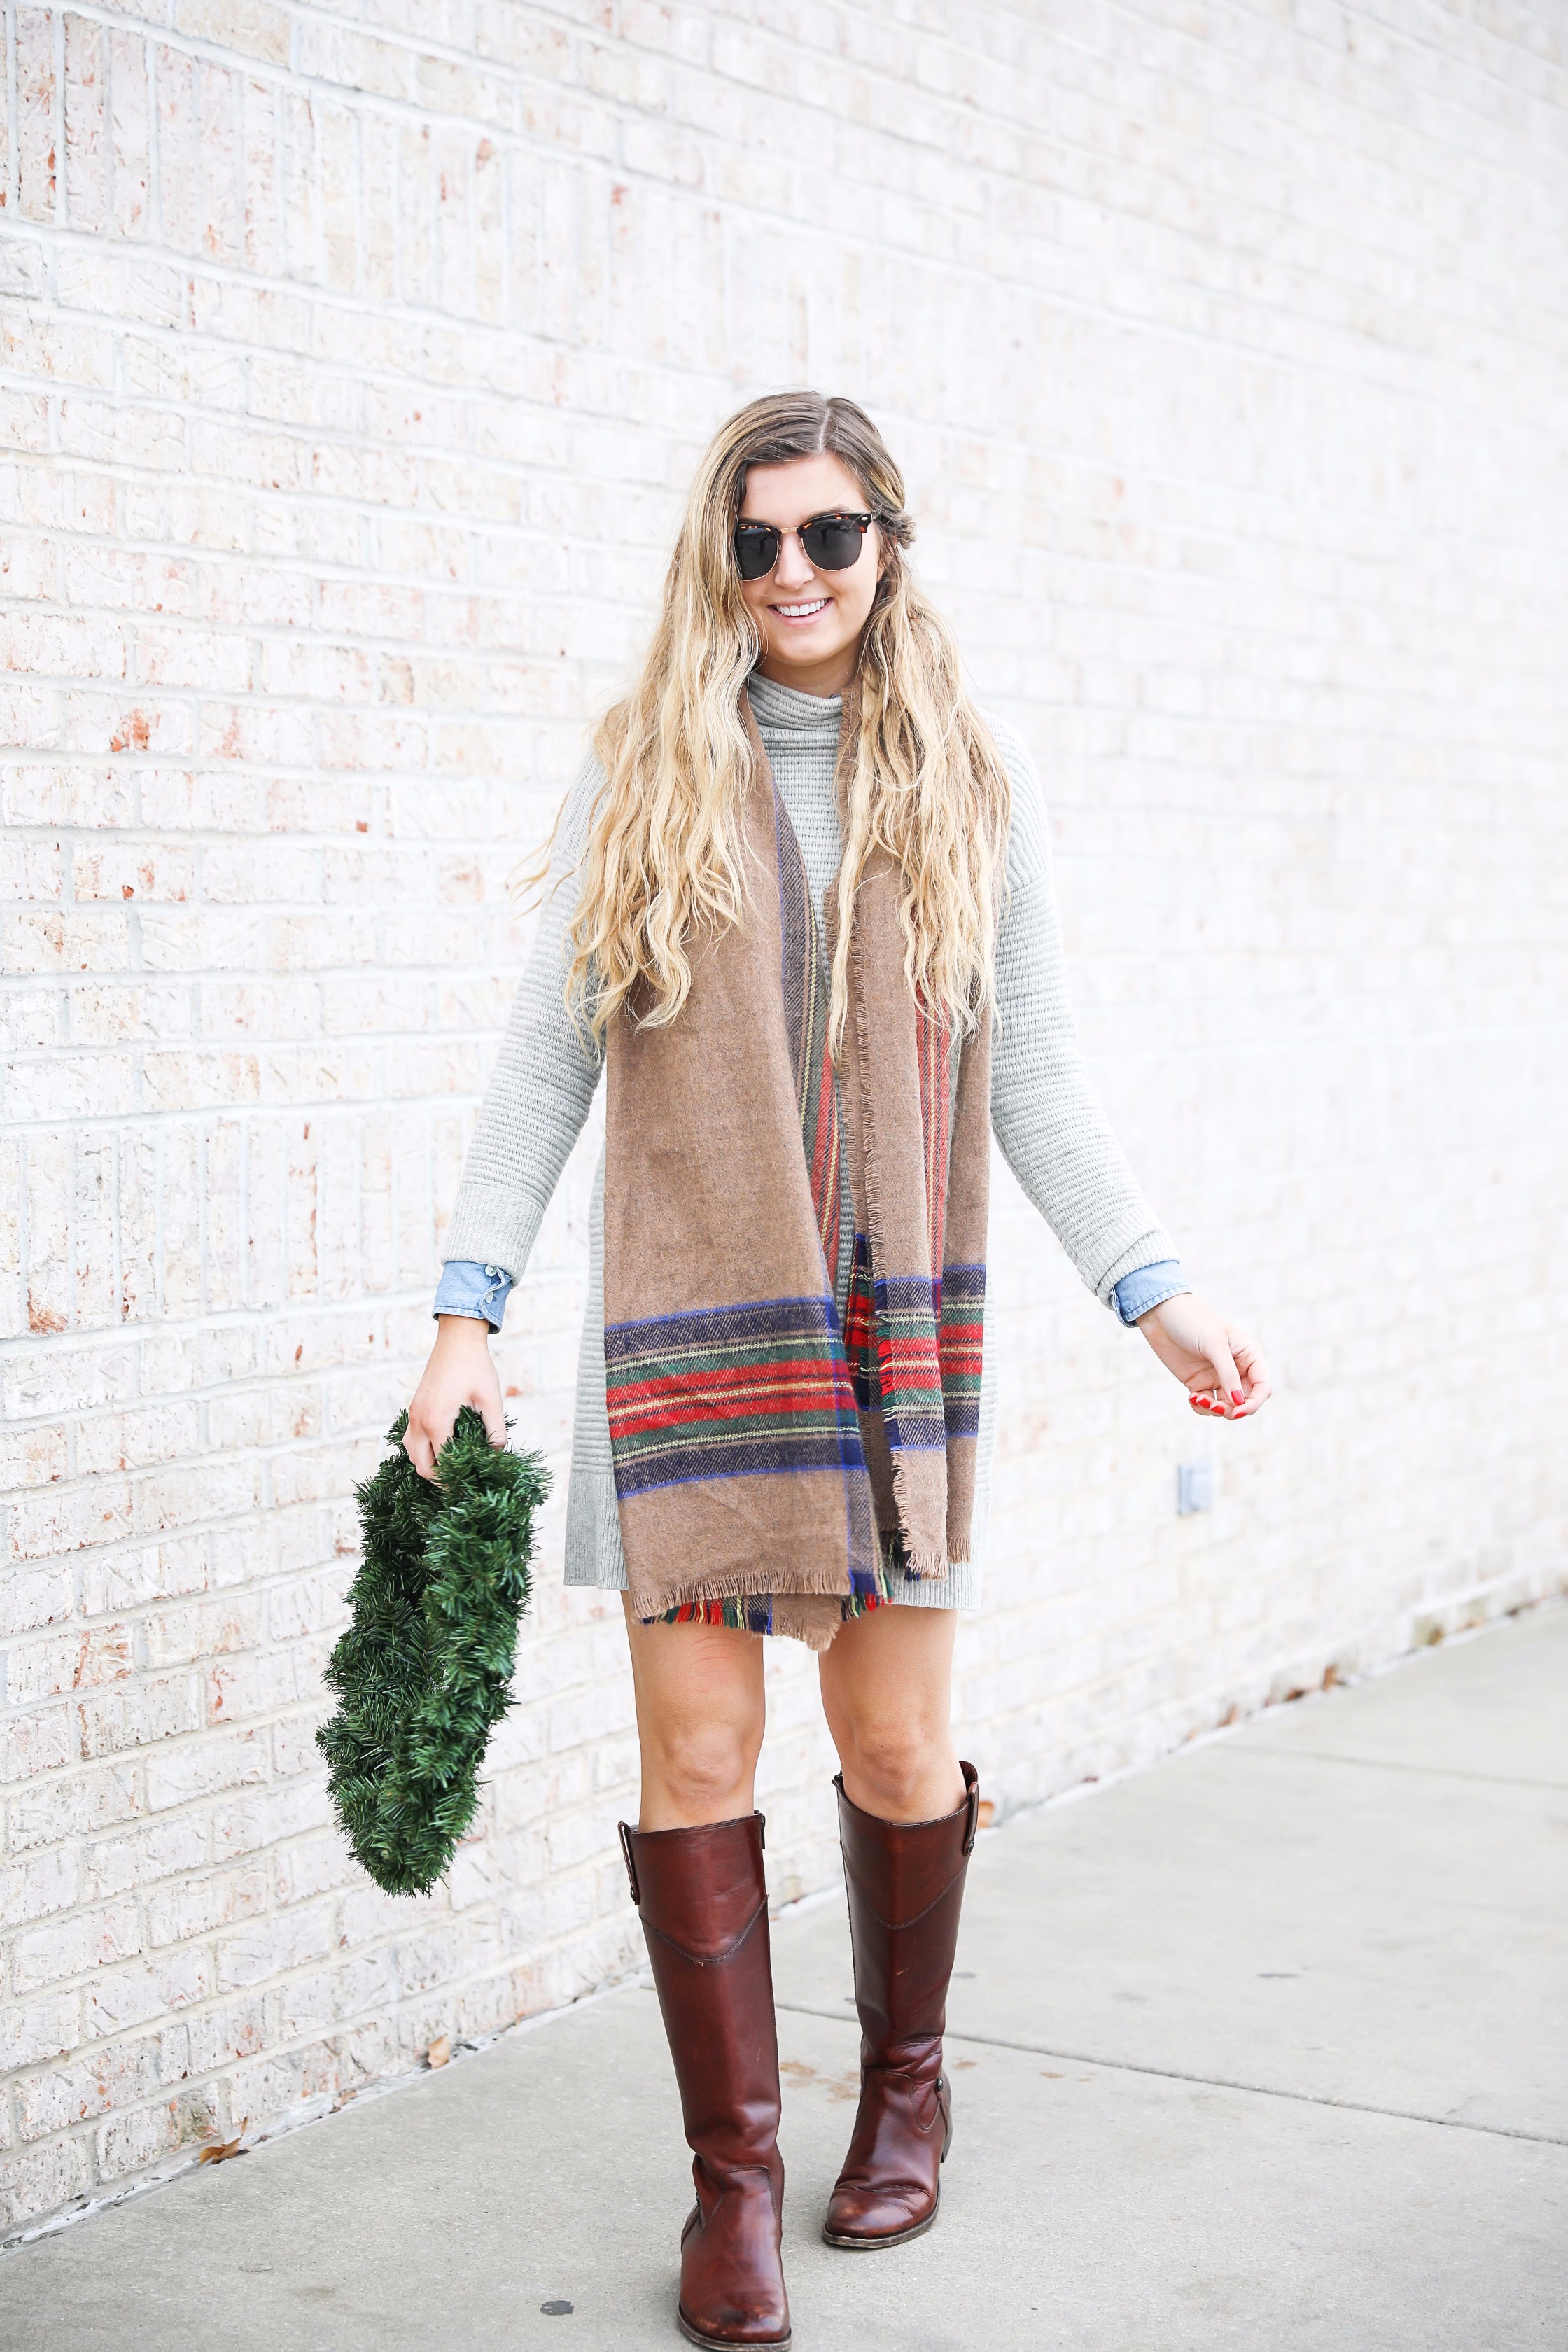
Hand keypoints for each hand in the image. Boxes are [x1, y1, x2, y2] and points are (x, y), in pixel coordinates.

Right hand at [404, 1315, 507, 1479]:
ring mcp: (414, 1413)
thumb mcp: (491, 1400)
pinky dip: (421, 1449)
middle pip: (421, 1464)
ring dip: (428, 1464)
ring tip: (450, 1468)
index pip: (441, 1464)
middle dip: (439, 1478)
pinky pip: (411, 1437)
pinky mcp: (415, 1407)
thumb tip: (498, 1454)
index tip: (471, 1485)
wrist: (456, 1338)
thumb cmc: (475, 1367)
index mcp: (437, 1422)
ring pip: (412, 1452)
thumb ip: (495, 1430)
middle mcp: (419, 1421)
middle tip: (460, 1483)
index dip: (456, 1478)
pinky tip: (440, 1447)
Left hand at [1136, 1291, 1270, 1422]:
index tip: (1237, 1410)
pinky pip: (1207, 1404)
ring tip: (1199, 1400)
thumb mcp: (1214, 1345)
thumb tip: (1239, 1402)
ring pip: (1227, 1406)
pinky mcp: (1200, 1383)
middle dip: (1232, 1409)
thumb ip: (1228, 1374)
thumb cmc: (1193, 1321)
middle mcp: (1238, 1368)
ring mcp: (1218, 1377)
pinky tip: (1192, 1398)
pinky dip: (1202, 1407)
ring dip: (1216, 1410)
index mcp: (1250, 1355)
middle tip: (1214, 1406)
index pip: (1262, 1387)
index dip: (1253, 1403)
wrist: (1162, 1315)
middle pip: (1246, 1400)